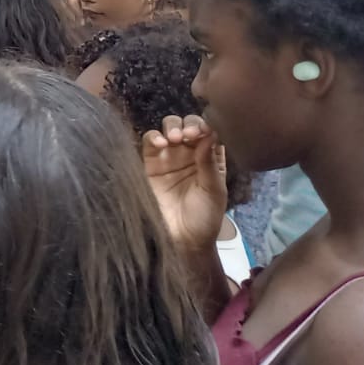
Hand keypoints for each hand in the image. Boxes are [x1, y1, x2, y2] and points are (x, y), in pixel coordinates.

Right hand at [141, 115, 227, 250]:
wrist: (182, 239)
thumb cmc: (205, 216)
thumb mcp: (214, 190)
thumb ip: (210, 162)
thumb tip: (210, 133)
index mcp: (210, 157)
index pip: (209, 131)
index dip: (206, 126)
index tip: (203, 133)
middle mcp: (190, 153)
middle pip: (188, 125)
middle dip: (189, 125)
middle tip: (188, 136)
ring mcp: (169, 156)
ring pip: (169, 128)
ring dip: (172, 127)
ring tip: (175, 138)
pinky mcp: (150, 163)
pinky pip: (149, 142)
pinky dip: (153, 137)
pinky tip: (160, 143)